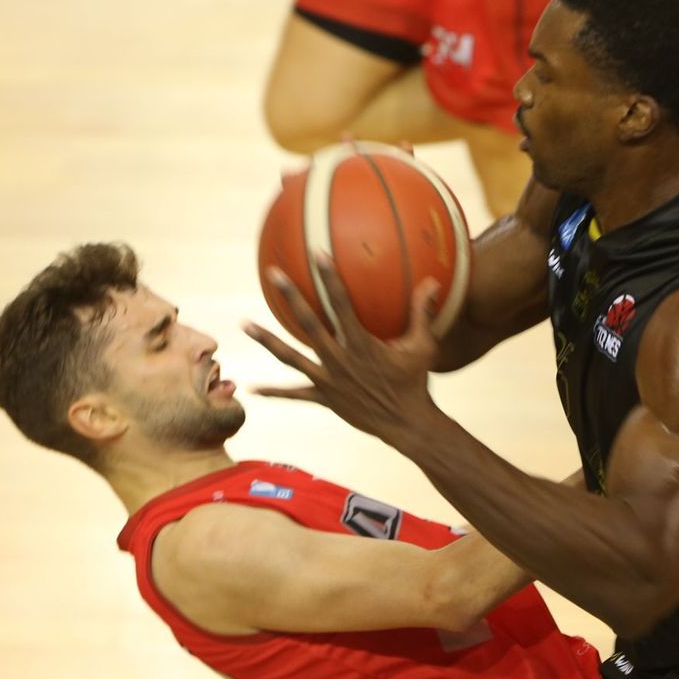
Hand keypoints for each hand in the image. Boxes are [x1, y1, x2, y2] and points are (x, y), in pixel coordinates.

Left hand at [245, 257, 443, 443]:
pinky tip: (252, 388)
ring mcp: (328, 380)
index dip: (329, 278)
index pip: (341, 304)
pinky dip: (274, 392)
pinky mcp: (324, 398)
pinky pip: (295, 394)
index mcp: (361, 344)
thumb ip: (422, 313)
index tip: (316, 254)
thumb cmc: (417, 381)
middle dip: (291, 297)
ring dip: (267, 340)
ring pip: (290, 357)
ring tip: (244, 324)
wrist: (407, 424)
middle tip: (273, 275)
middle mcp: (339, 359)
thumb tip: (433, 283)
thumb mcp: (423, 346)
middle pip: (308, 323)